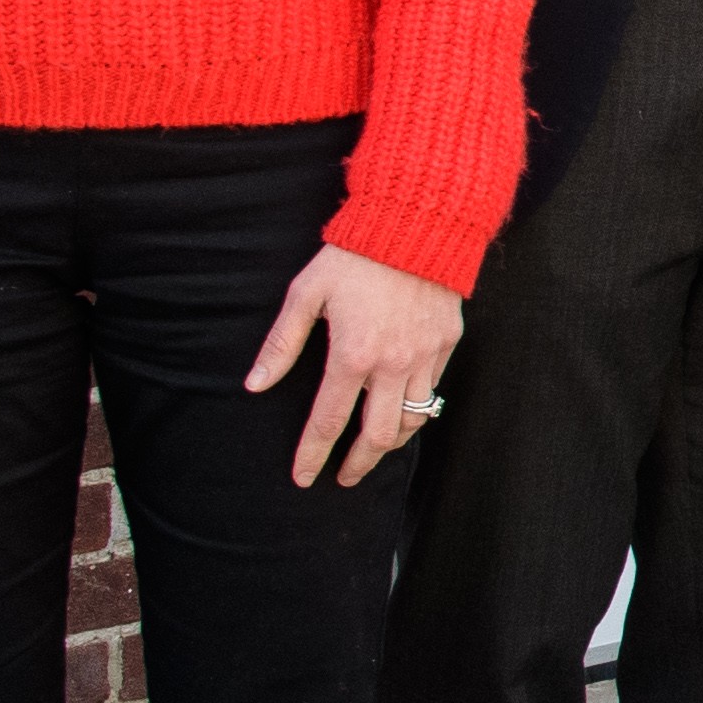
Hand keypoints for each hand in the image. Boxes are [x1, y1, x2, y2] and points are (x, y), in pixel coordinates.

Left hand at [247, 248, 465, 485]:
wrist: (417, 224)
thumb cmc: (353, 257)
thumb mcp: (306, 295)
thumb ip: (282, 344)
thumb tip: (255, 384)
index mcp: (352, 356)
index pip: (328, 421)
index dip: (312, 454)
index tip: (303, 477)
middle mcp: (391, 365)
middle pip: (378, 436)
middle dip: (359, 464)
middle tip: (345, 479)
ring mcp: (424, 356)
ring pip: (412, 420)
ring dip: (389, 442)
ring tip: (373, 448)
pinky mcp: (446, 343)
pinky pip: (432, 389)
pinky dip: (416, 407)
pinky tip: (401, 407)